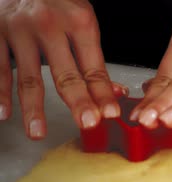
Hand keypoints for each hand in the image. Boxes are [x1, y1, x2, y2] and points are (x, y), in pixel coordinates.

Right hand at [0, 0, 119, 139]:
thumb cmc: (56, 2)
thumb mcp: (82, 21)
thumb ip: (95, 59)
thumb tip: (115, 93)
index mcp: (78, 22)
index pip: (94, 67)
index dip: (103, 93)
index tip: (110, 114)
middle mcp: (49, 25)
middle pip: (66, 74)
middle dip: (78, 102)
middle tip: (87, 123)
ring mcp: (20, 30)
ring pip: (29, 77)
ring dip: (33, 109)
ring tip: (38, 132)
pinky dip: (1, 94)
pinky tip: (5, 113)